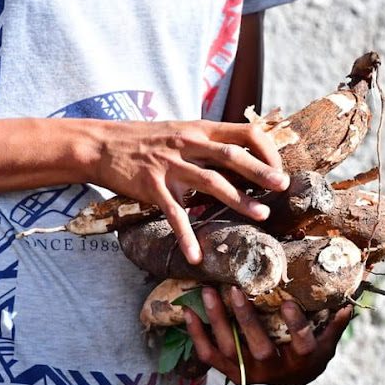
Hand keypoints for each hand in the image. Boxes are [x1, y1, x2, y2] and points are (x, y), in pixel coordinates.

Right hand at [91, 120, 288, 263]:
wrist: (102, 144)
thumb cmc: (147, 139)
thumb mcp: (182, 130)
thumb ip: (210, 143)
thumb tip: (243, 158)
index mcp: (201, 129)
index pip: (245, 132)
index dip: (266, 149)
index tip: (278, 168)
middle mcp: (189, 144)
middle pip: (232, 155)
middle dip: (261, 171)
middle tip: (282, 186)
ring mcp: (171, 165)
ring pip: (211, 182)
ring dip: (238, 199)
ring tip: (261, 214)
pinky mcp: (153, 186)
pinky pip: (174, 215)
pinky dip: (186, 236)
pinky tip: (196, 255)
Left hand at [184, 286, 351, 384]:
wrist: (294, 377)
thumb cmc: (311, 351)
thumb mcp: (327, 339)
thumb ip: (335, 320)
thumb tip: (349, 297)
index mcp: (301, 360)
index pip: (302, 343)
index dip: (296, 325)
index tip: (289, 303)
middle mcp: (274, 370)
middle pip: (258, 346)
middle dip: (245, 318)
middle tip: (234, 290)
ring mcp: (250, 372)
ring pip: (229, 349)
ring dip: (216, 321)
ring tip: (207, 293)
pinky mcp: (231, 372)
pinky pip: (210, 356)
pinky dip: (196, 334)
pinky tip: (187, 312)